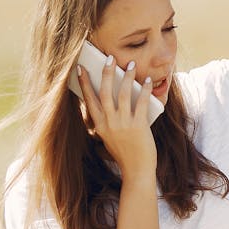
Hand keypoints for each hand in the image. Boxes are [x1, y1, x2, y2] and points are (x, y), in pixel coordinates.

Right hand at [77, 56, 157, 178]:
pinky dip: (144, 89)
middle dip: (106, 73)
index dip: (84, 83)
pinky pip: (140, 102)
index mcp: (99, 125)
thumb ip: (109, 121)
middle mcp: (109, 123)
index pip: (89, 100)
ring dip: (127, 77)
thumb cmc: (125, 153)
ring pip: (122, 94)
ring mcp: (123, 124)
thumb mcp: (110, 137)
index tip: (80, 68)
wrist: (136, 171)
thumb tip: (114, 99)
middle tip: (109, 58)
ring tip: (130, 65)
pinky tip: (147, 80)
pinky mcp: (138, 126)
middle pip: (104, 92)